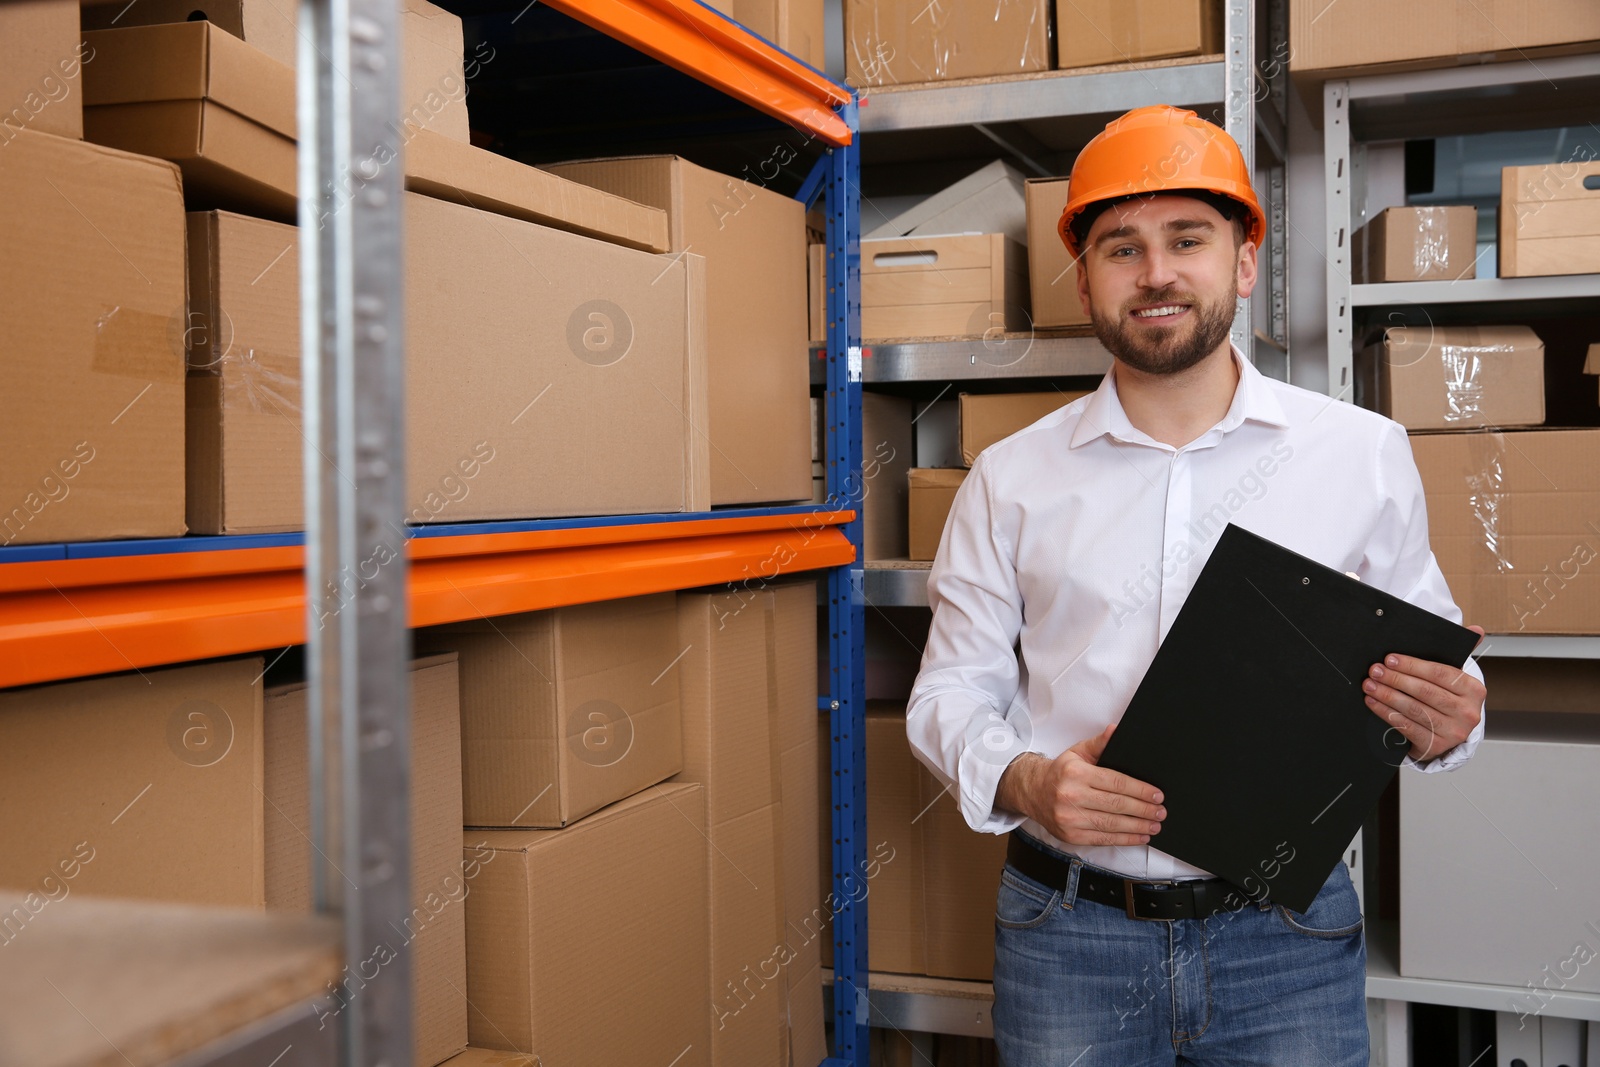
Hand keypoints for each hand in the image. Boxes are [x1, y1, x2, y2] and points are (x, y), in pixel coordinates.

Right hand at [995, 723, 1165, 847]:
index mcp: (1076, 773)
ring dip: (1138, 826)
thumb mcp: (1078, 752)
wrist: (1032, 792)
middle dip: (1143, 809)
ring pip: (1111, 824)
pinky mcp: (1070, 835)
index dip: (1139, 790)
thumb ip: (1100, 743)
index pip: (1115, 782)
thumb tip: (1116, 730)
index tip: (1157, 795)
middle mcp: (1071, 796)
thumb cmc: (1061, 772)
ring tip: (1155, 825)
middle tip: (1161, 811)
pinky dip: (1124, 839)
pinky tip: (1139, 836)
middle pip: (1116, 805)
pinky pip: (1102, 838)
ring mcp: (1070, 818)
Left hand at [1364, 625, 1486, 761]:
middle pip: (1425, 691)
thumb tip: (1477, 629)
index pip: (1440, 673)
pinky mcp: (1436, 745)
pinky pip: (1407, 726)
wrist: (1445, 734)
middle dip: (1396, 679)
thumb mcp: (1455, 677)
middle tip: (1374, 671)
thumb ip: (1461, 652)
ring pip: (1414, 709)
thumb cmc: (1446, 698)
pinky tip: (1373, 703)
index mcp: (1474, 690)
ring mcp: (1453, 731)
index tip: (1389, 659)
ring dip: (1387, 695)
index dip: (1413, 665)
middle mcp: (1468, 712)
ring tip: (1370, 685)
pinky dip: (1387, 713)